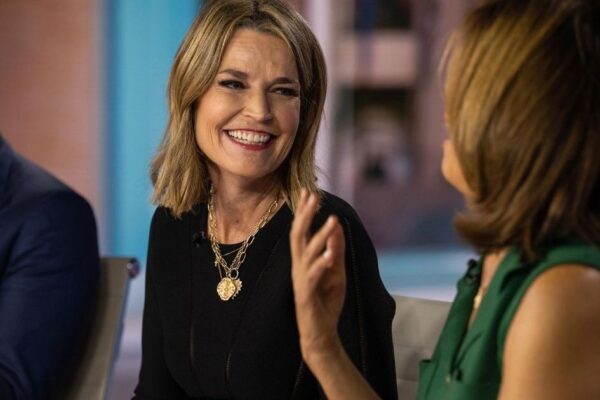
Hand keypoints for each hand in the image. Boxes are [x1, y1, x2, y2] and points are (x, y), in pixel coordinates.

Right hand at [290, 190, 345, 363]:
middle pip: (298, 235)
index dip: (304, 211)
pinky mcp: (306, 295)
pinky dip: (320, 265)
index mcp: (304, 259)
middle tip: (313, 196)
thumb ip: (335, 249)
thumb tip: (336, 225)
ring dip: (319, 236)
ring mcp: (301, 280)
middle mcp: (299, 266)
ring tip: (331, 221)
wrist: (319, 332)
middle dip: (305, 215)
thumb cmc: (326, 300)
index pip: (302, 230)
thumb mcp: (336, 271)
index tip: (308, 191)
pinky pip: (313, 277)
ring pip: (307, 253)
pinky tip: (329, 255)